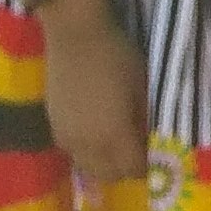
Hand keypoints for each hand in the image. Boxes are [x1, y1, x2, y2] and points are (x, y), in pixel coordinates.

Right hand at [41, 0, 150, 186]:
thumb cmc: (115, 54)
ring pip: (89, 168)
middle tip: (137, 150)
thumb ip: (148, 116)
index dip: (147, 165)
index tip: (156, 154)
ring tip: (116, 145)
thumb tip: (153, 136)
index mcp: (113, 136)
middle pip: (110, 175)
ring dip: (105, 165)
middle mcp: (88, 146)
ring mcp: (68, 138)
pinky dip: (87, 153)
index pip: (133, 169)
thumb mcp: (142, 83)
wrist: (74, 35)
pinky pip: (74, 154)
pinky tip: (95, 134)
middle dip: (127, 169)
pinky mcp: (54, 127)